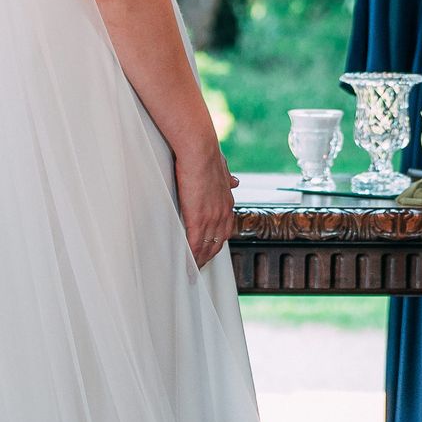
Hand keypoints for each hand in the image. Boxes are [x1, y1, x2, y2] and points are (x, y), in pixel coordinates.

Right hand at [174, 130, 237, 269]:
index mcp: (227, 202)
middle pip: (218, 242)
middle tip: (201, 266)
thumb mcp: (222, 168)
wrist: (200, 150)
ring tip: (193, 271)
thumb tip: (234, 182)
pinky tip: (187, 265)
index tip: (211, 248)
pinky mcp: (198, 218)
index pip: (225, 229)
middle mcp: (223, 212)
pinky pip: (195, 244)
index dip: (218, 241)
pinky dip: (191, 257)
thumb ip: (226, 178)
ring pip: (207, 247)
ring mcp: (212, 217)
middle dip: (210, 256)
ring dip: (200, 261)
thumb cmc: (207, 155)